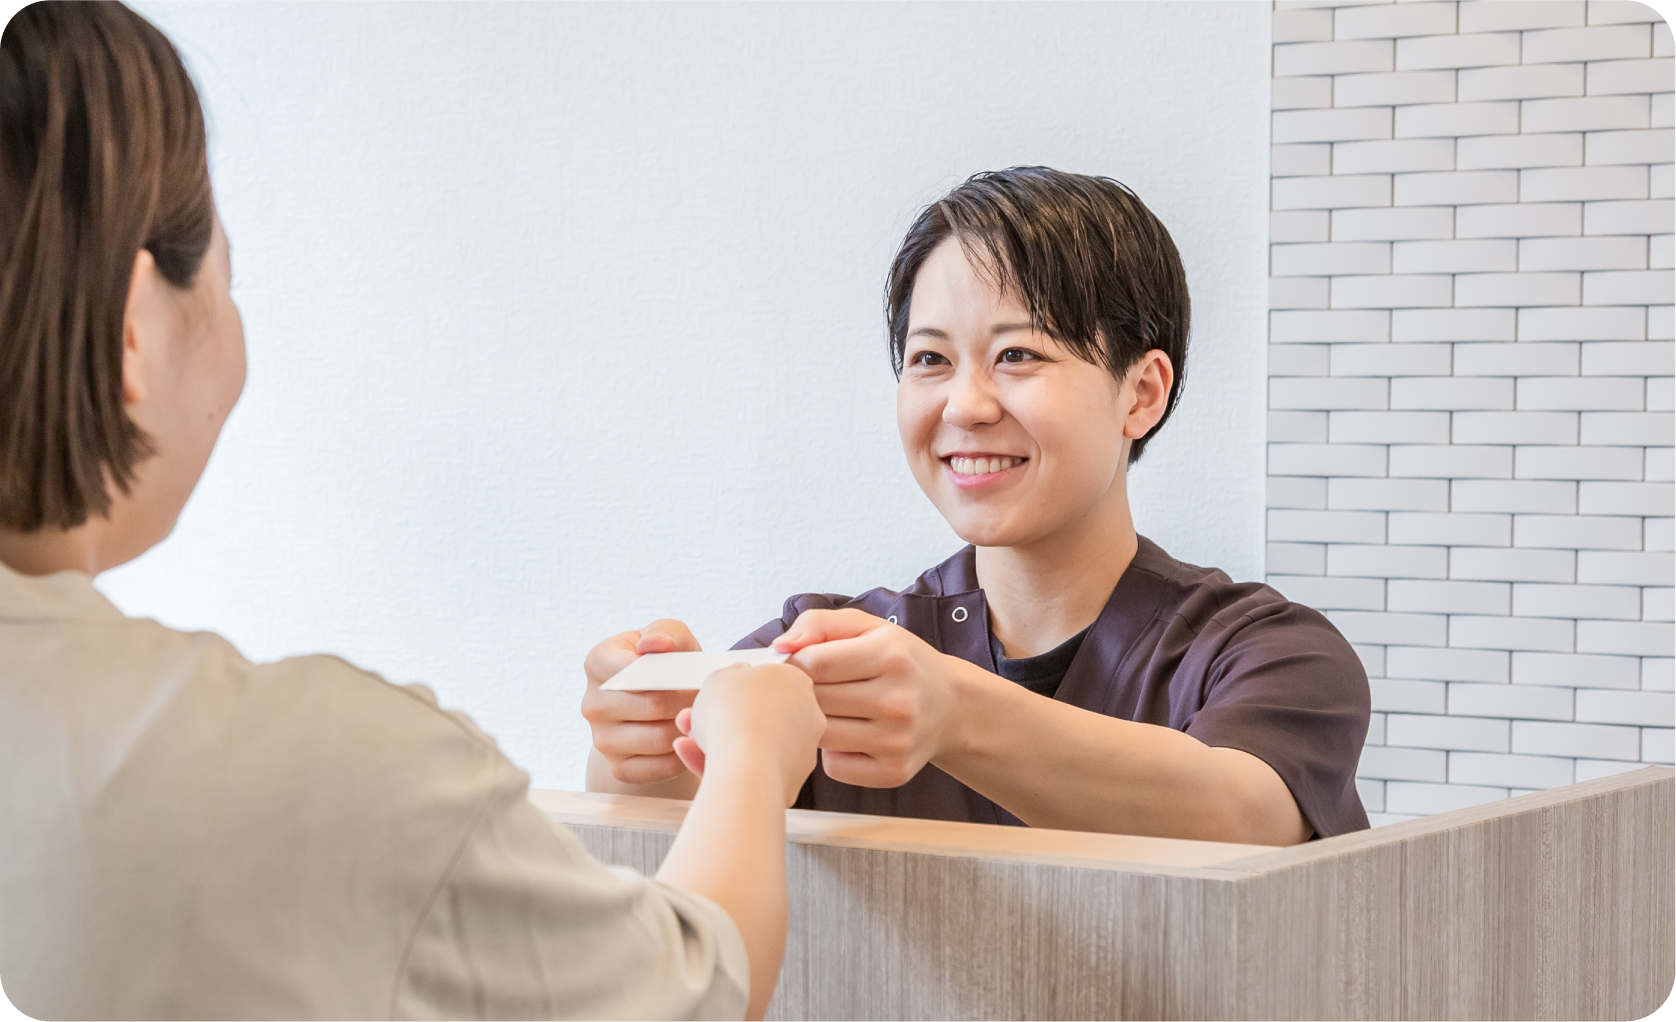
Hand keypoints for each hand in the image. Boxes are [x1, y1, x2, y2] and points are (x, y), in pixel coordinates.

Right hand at [581, 620, 701, 785]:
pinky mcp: (618, 768)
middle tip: (707, 698)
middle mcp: (592, 703)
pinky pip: (660, 767)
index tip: (690, 675)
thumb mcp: (671, 638)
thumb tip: (654, 645)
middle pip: (653, 705)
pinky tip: (689, 739)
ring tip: (699, 716)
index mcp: (598, 663)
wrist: (657, 707)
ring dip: (687, 728)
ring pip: (659, 738)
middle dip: (686, 701)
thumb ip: (666, 633)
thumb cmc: (667, 665)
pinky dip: (683, 754)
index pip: (635, 672)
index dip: (670, 675)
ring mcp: (601, 739)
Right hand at [673, 662, 823, 806]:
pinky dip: (726, 765)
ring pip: (754, 744)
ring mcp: (801, 749)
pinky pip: (752, 768)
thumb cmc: (736, 715)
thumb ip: (730, 676)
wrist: (746, 765)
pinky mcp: (790, 780)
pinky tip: (697, 758)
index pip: (767, 682)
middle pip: (760, 715)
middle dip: (725, 718)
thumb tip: (736, 677)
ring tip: (690, 741)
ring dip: (720, 742)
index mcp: (797, 681)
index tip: (719, 694)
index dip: (737, 689)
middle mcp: (807, 715)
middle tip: (699, 718)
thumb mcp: (720, 678)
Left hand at [772, 608, 962, 788]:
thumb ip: (819, 623)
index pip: (814, 663)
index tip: (802, 665)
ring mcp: (897, 740)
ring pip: (820, 735)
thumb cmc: (902, 662)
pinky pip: (834, 766)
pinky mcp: (893, 771)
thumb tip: (780, 647)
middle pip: (815, 700)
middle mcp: (898, 700)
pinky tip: (851, 736)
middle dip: (806, 693)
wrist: (951, 706)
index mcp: (891, 655)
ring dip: (817, 724)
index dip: (797, 664)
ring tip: (836, 710)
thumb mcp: (868, 627)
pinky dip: (833, 753)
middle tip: (820, 688)